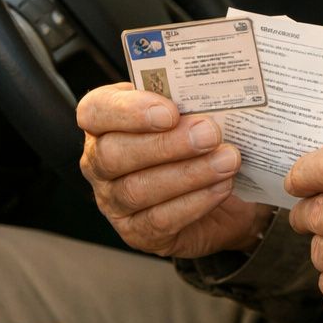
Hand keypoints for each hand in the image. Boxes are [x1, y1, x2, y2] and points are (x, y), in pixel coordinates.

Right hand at [76, 82, 271, 257]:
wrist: (225, 193)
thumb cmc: (199, 141)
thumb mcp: (192, 112)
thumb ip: (190, 99)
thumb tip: (213, 90)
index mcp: (105, 121)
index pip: (95, 111)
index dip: (129, 111)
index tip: (170, 111)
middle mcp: (100, 162)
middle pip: (114, 154)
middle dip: (166, 144)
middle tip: (208, 134)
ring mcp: (114, 201)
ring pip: (137, 189)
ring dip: (188, 174)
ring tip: (226, 160)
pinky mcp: (136, 232)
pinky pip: (160, 220)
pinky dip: (195, 202)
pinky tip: (221, 186)